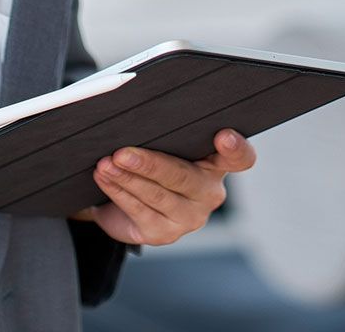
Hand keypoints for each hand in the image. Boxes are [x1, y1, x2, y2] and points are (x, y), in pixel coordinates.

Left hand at [71, 128, 256, 246]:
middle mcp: (209, 192)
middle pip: (183, 177)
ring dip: (126, 178)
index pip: (240, 158)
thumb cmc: (152, 160)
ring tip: (104, 164)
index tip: (223, 135)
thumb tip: (131, 110)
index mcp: (216, 164)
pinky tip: (104, 178)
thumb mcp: (161, 143)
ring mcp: (189, 216)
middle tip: (121, 153)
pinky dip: (117, 191)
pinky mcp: (164, 233)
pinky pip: (139, 210)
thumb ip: (161, 129)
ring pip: (156, 195)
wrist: (128, 200)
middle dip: (149, 163)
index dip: (235, 148)